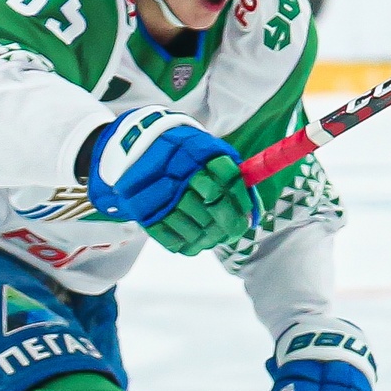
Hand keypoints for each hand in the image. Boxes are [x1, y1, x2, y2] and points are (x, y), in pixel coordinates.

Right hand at [85, 106, 258, 254]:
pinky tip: (192, 244)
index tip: (246, 217)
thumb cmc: (184, 155)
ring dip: (207, 237)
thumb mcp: (208, 153)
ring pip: (193, 223)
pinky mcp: (140, 207)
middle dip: (228, 223)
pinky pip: (167, 235)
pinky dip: (183, 244)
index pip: (229, 178)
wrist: (137, 145)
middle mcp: (179, 168)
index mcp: (198, 150)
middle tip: (232, 232)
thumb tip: (254, 216)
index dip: (241, 202)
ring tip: (212, 239)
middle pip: (213, 203)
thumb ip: (232, 180)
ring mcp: (157, 189)